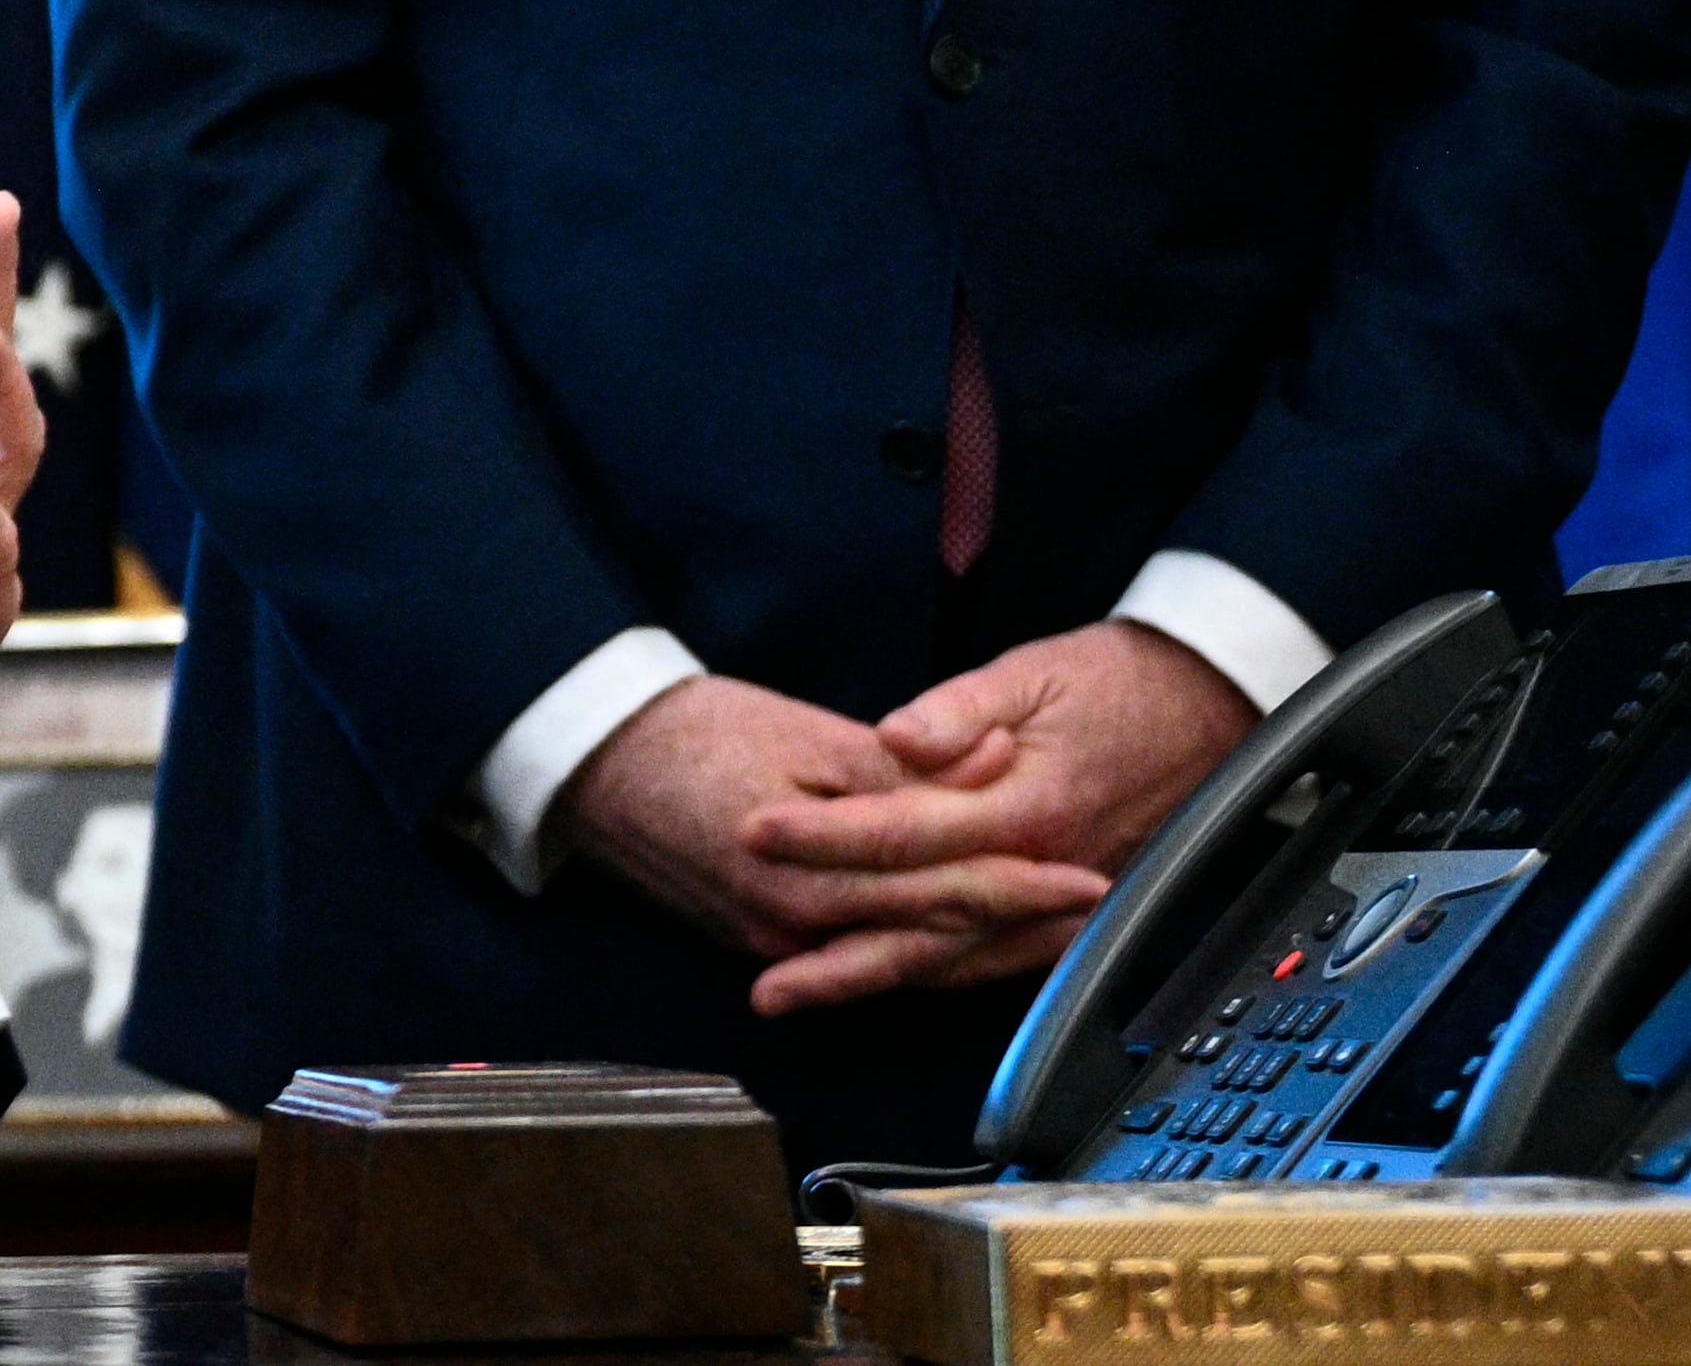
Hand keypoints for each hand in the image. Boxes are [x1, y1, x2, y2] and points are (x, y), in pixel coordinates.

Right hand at [554, 676, 1098, 986]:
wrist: (596, 765)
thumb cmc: (694, 733)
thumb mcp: (804, 735)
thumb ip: (902, 765)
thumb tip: (993, 761)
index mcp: (814, 873)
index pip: (944, 888)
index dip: (1024, 884)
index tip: (1088, 876)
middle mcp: (800, 928)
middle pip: (935, 936)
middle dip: (1021, 926)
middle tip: (1093, 908)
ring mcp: (779, 944)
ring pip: (902, 956)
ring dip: (981, 947)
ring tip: (1052, 931)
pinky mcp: (765, 941)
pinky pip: (861, 955)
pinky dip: (919, 946)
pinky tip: (963, 938)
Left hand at [732, 620, 1249, 1010]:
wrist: (1207, 706)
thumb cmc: (1116, 682)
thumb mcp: (1032, 672)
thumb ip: (959, 708)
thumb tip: (896, 738)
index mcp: (1024, 806)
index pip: (902, 833)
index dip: (824, 837)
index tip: (756, 833)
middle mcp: (1041, 868)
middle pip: (921, 921)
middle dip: (834, 948)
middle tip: (760, 973)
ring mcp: (1062, 903)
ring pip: (954, 957)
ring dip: (871, 978)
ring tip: (795, 995)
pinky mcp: (1075, 913)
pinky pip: (995, 960)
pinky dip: (933, 974)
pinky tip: (882, 981)